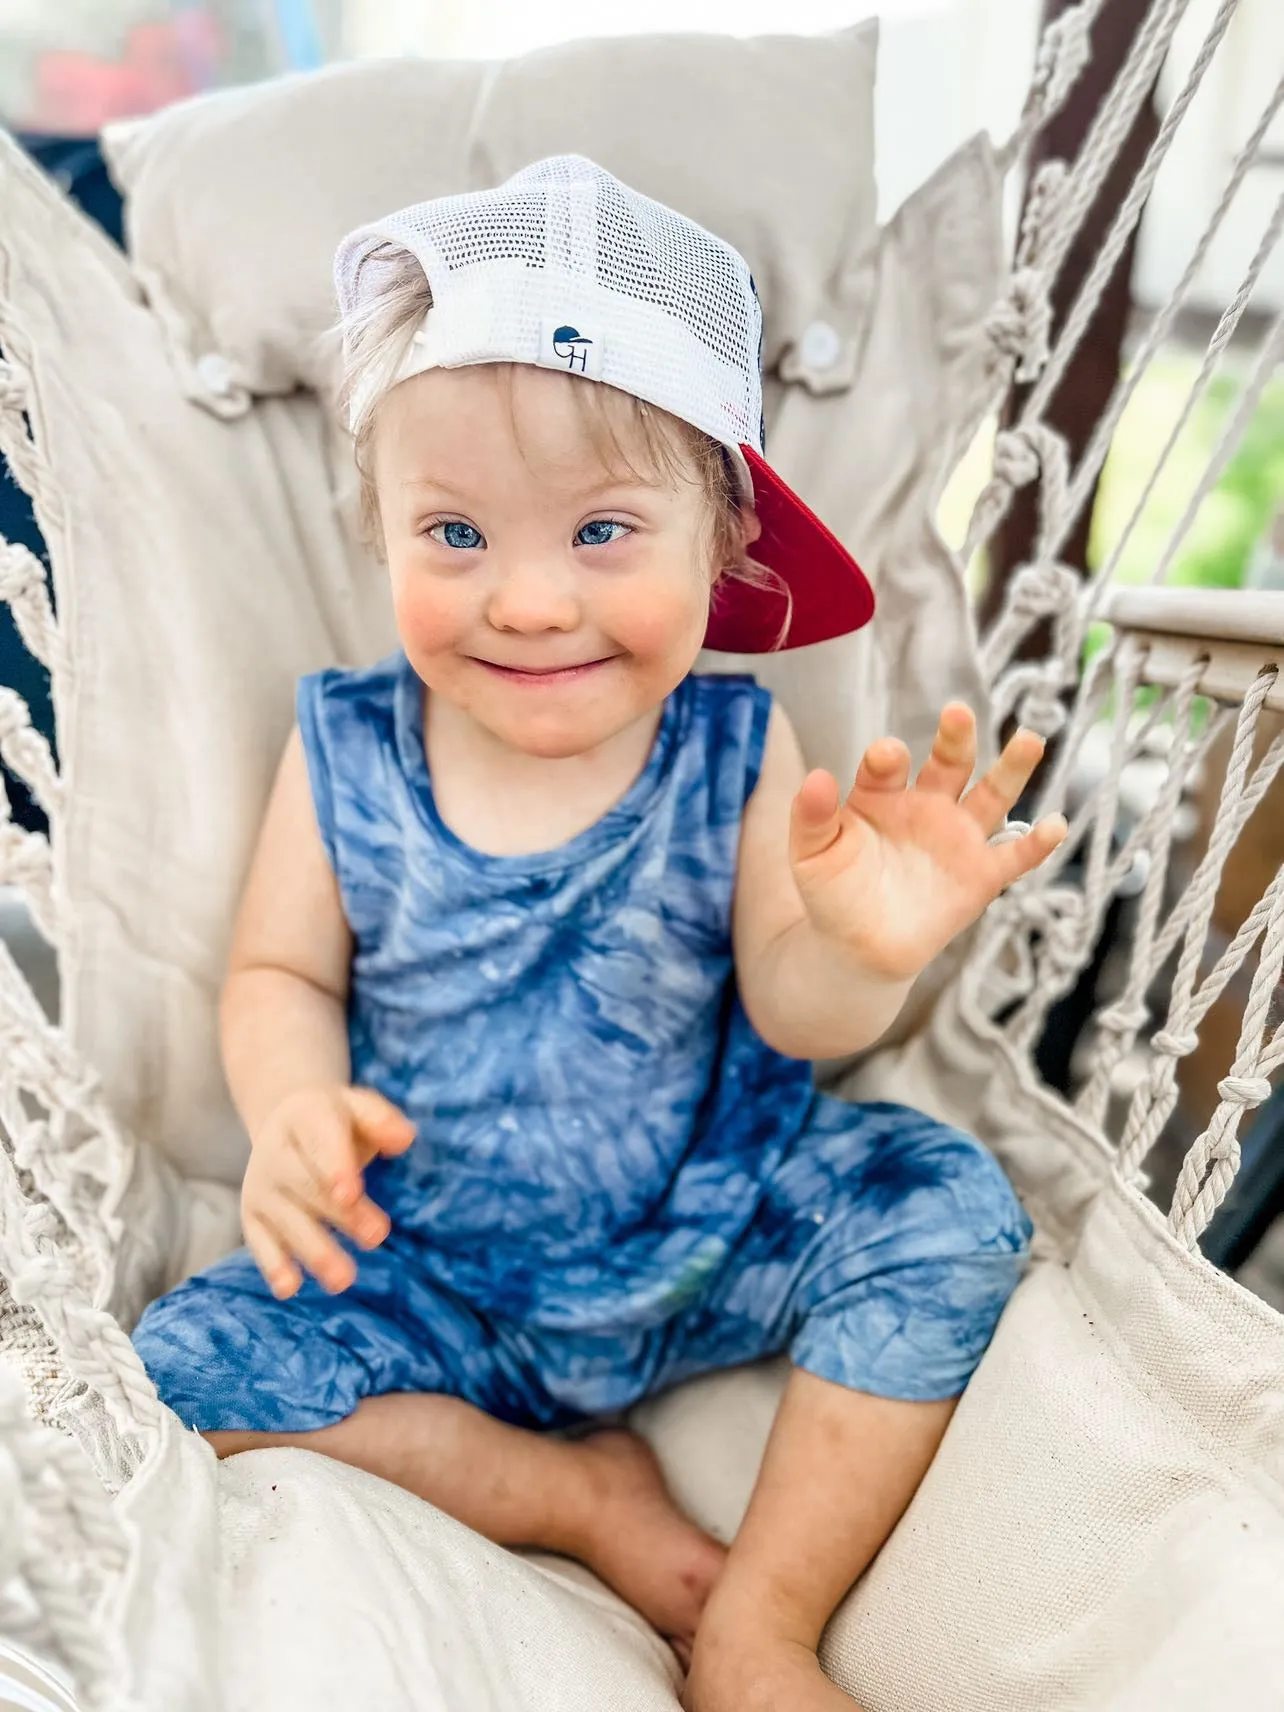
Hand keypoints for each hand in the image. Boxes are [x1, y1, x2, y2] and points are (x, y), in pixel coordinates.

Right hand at [240, 1084, 414, 1297]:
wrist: (285, 1121)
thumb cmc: (335, 1121)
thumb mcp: (358, 1108)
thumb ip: (381, 1121)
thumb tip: (404, 1138)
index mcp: (304, 1116)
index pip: (320, 1142)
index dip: (335, 1168)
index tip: (352, 1193)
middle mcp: (275, 1152)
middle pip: (308, 1186)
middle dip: (341, 1214)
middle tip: (378, 1237)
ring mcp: (261, 1186)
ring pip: (287, 1221)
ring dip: (314, 1251)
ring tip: (343, 1280)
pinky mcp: (252, 1216)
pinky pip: (260, 1242)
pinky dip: (273, 1265)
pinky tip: (290, 1288)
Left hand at [789, 703, 1066, 983]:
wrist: (856, 948)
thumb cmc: (833, 893)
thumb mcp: (812, 854)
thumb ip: (811, 818)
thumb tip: (815, 778)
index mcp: (882, 795)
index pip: (888, 767)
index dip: (887, 759)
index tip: (887, 755)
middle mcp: (926, 806)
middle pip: (949, 763)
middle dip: (955, 739)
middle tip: (958, 714)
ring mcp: (958, 838)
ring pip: (993, 795)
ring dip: (1012, 768)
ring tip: (1030, 740)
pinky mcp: (981, 876)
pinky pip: (1015, 856)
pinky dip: (1037, 843)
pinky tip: (1055, 825)